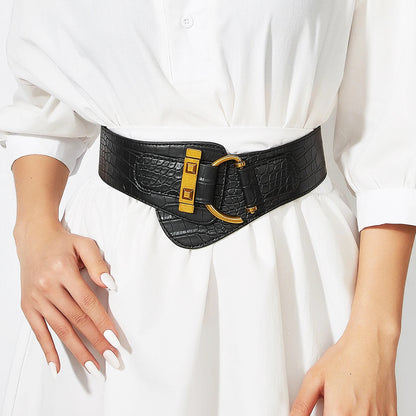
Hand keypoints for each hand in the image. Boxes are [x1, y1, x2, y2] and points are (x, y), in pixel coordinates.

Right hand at [13, 218, 120, 377]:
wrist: (34, 239)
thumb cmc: (63, 243)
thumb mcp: (85, 245)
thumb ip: (98, 264)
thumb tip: (111, 286)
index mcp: (62, 271)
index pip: (87, 303)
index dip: (101, 322)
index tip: (115, 339)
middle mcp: (47, 287)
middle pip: (76, 320)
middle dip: (96, 341)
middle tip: (112, 358)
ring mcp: (36, 298)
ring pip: (60, 330)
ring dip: (78, 351)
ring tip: (93, 366)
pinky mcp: (27, 306)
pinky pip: (38, 332)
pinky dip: (48, 350)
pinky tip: (57, 367)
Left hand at [290, 322, 397, 414]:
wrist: (371, 344)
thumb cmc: (346, 357)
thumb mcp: (314, 378)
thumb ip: (302, 404)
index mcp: (340, 412)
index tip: (323, 409)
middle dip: (333, 414)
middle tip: (332, 403)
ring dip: (348, 415)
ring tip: (346, 400)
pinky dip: (364, 414)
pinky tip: (359, 403)